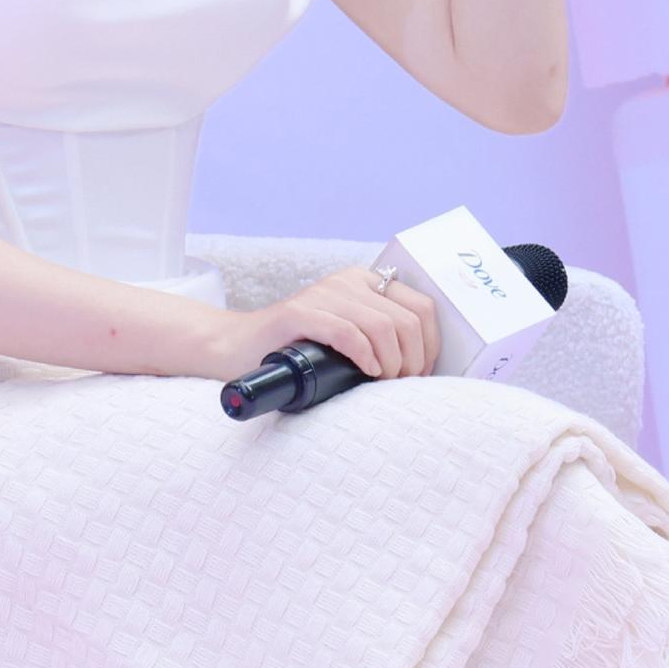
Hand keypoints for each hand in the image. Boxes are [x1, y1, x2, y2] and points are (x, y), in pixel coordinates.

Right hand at [199, 264, 439, 383]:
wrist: (237, 348)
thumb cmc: (298, 351)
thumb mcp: (346, 335)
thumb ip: (378, 337)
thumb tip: (422, 367)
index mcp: (363, 282)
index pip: (421, 306)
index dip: (431, 346)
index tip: (420, 375)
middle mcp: (345, 282)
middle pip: (407, 319)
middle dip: (414, 360)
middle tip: (401, 385)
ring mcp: (320, 295)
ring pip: (383, 326)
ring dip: (393, 363)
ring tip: (383, 383)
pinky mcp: (297, 314)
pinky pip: (346, 331)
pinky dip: (364, 356)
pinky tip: (367, 373)